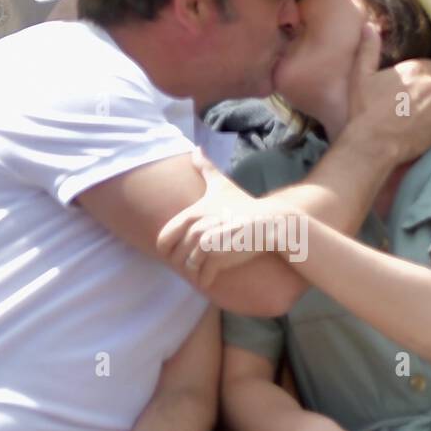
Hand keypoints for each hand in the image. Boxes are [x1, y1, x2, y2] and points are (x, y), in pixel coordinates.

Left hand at [157, 147, 283, 285]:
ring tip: (211, 266)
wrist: (269, 225)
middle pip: (175, 258)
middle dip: (185, 263)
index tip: (187, 250)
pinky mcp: (218, 257)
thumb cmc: (243, 207)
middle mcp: (195, 228)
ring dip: (198, 272)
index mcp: (190, 214)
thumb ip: (206, 168)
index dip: (171, 250)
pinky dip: (207, 280)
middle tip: (203, 259)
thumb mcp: (221, 185)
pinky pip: (203, 277)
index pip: (162, 241)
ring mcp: (205, 243)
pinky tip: (216, 275)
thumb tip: (196, 149)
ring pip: (189, 269)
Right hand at [343, 22, 430, 163]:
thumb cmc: (363, 110)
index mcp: (414, 69)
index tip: (408, 90)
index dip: (420, 78)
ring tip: (418, 120)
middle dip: (427, 93)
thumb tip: (369, 25)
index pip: (430, 67)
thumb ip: (369, 49)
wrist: (372, 144)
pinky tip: (430, 128)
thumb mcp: (360, 76)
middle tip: (410, 107)